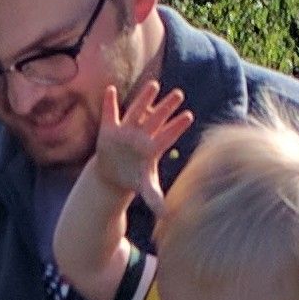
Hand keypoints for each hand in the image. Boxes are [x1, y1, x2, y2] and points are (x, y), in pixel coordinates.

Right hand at [92, 72, 193, 209]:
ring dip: (144, 98)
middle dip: (167, 107)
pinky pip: (110, 114)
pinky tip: (110, 90)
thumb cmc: (134, 176)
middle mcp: (142, 134)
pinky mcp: (110, 128)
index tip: (188, 117)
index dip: (176, 127)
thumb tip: (166, 214)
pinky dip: (109, 103)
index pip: (167, 135)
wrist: (114, 172)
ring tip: (154, 85)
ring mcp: (127, 129)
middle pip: (156, 119)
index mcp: (152, 147)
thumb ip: (154, 197)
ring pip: (137, 111)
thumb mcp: (144, 186)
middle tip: (179, 94)